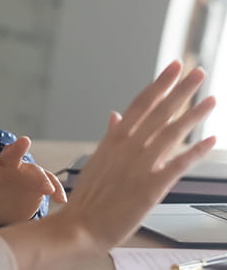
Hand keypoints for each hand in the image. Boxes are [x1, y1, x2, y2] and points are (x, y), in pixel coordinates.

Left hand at [0, 135, 62, 227]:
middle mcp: (6, 167)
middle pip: (13, 154)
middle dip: (18, 148)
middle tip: (24, 142)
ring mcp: (23, 176)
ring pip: (33, 170)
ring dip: (40, 176)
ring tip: (45, 187)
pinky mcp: (37, 187)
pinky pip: (49, 185)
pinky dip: (55, 190)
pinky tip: (59, 199)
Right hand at [54, 61, 215, 249]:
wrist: (81, 225)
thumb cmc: (89, 197)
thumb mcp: (98, 159)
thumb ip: (111, 135)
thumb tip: (116, 115)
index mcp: (115, 140)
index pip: (141, 104)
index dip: (159, 85)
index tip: (173, 67)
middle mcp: (128, 147)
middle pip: (159, 112)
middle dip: (180, 91)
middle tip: (197, 72)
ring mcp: (139, 166)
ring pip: (171, 133)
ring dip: (193, 115)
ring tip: (211, 100)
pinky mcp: (151, 187)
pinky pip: (178, 165)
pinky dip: (195, 152)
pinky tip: (210, 141)